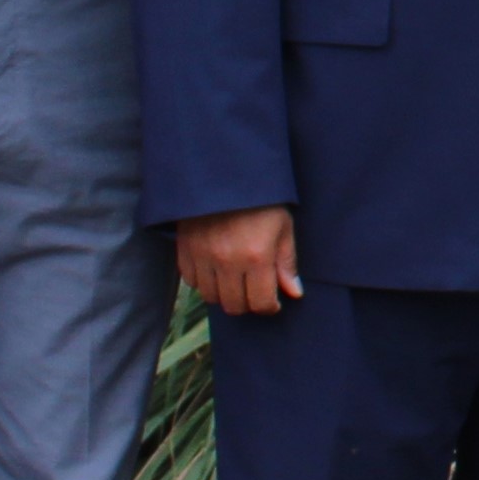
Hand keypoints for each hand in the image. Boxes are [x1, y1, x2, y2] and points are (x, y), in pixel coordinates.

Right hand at [178, 205, 302, 313]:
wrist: (225, 172)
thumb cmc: (261, 201)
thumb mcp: (283, 227)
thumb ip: (287, 263)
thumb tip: (293, 293)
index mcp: (257, 257)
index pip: (260, 303)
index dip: (269, 307)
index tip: (272, 302)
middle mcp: (227, 261)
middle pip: (234, 305)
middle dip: (248, 304)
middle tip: (254, 292)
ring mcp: (202, 256)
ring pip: (210, 297)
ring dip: (224, 294)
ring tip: (235, 281)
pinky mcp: (184, 249)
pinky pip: (191, 281)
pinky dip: (203, 282)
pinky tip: (215, 271)